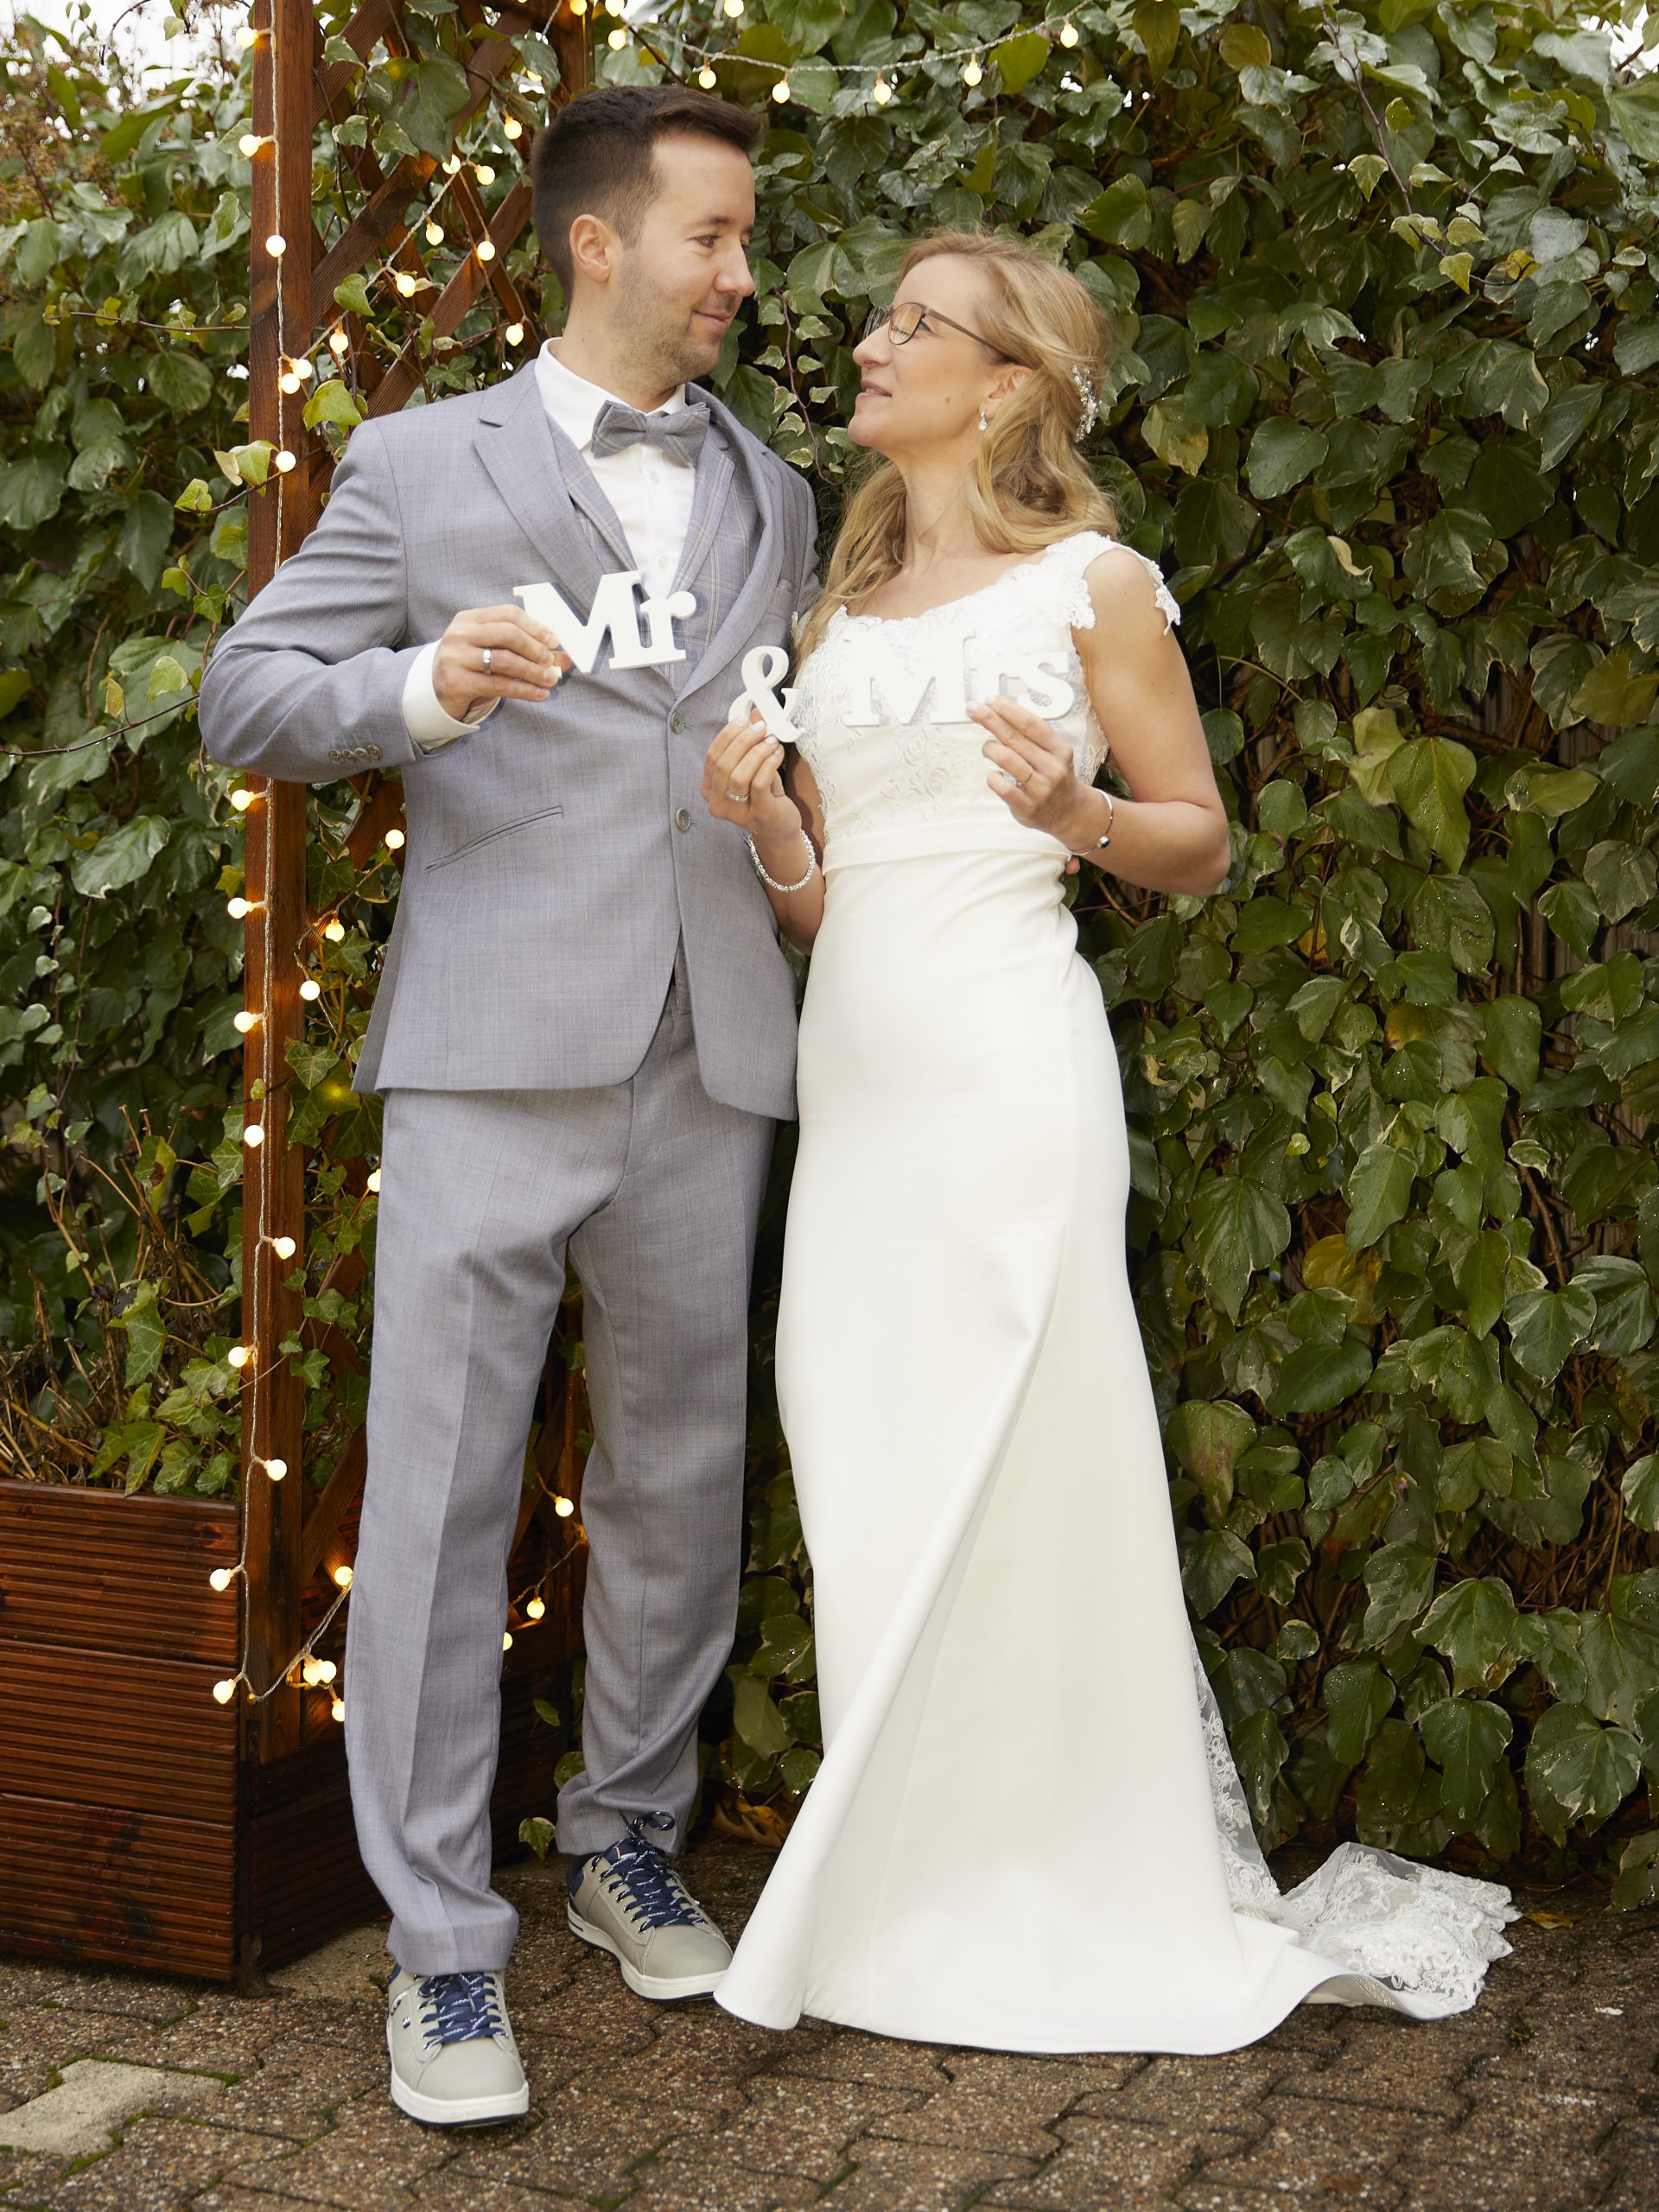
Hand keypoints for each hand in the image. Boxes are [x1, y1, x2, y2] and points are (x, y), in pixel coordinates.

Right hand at [433, 604, 571, 720]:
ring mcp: (456, 657)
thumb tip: (563, 658)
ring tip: (551, 680)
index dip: (534, 626)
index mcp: (469, 619)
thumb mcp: (492, 651)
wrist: (437, 691)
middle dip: (534, 648)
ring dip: (533, 671)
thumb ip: (524, 650)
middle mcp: (460, 634)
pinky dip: (523, 690)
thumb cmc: (471, 667)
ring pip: (504, 661)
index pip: (507, 614)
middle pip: (507, 633)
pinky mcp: (457, 682)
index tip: (553, 641)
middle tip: (551, 662)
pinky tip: (539, 694)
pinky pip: (498, 685)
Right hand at [702, 711, 798, 842]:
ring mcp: (735, 812)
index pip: (712, 756)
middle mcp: (717, 802)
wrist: (778, 825)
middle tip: (761, 727)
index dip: (727, 735)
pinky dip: (769, 763)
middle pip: (723, 764)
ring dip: (757, 752)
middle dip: (743, 741)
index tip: (744, 720)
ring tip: (772, 741)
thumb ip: (750, 741)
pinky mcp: (757, 814)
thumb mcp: (752, 766)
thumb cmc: (763, 794)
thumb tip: (754, 713)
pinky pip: (759, 783)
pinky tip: (777, 754)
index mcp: (709, 788)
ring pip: (740, 774)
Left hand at [969, 695, 1099, 854]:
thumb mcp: (1053, 752)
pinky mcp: (1026, 807)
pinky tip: (994, 774)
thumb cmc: (1054, 776)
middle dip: (991, 720)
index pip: (1031, 724)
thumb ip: (1031, 736)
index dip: (1008, 710)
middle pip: (1015, 738)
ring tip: (987, 747)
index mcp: (1059, 749)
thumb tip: (1000, 713)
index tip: (990, 700)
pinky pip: (1001, 787)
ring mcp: (1040, 788)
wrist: (1069, 812)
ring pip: (1007, 760)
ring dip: (990, 749)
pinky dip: (992, 777)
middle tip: (973, 709)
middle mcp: (1051, 767)